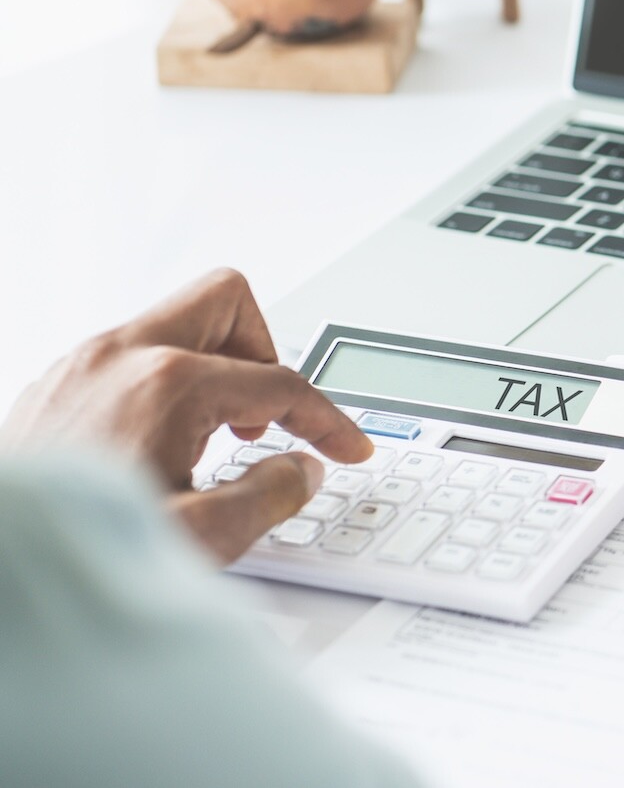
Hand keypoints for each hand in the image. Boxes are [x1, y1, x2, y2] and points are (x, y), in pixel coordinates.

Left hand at [0, 268, 373, 562]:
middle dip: (264, 354)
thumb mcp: (199, 541)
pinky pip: (132, 354)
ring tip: (214, 437)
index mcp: (168, 384)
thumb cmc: (73, 546)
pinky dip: (164, 386)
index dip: (327, 420)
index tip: (344, 447)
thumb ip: (267, 498)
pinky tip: (159, 444)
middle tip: (270, 413)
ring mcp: (81, 363)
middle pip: (226, 302)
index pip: (279, 383)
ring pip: (175, 325)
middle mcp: (121, 355)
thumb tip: (300, 471)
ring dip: (212, 371)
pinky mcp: (54, 383)